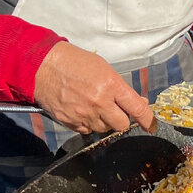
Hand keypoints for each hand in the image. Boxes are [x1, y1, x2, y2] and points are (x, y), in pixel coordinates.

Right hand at [33, 42, 156, 134]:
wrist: (41, 65)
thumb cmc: (73, 62)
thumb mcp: (103, 68)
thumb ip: (121, 88)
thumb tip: (138, 103)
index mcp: (110, 85)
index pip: (137, 108)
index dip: (147, 119)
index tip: (151, 125)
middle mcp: (99, 102)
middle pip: (121, 125)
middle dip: (122, 119)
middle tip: (115, 109)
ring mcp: (83, 114)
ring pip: (104, 129)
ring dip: (104, 121)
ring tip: (94, 106)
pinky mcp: (70, 121)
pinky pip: (87, 130)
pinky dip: (88, 123)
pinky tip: (82, 110)